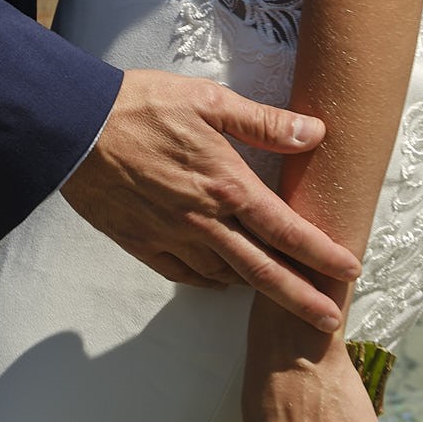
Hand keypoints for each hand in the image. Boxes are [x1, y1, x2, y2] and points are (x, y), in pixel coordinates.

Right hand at [60, 71, 359, 331]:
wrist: (72, 127)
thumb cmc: (140, 105)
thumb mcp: (207, 100)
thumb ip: (263, 123)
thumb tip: (313, 133)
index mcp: (226, 185)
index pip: (285, 229)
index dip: (321, 252)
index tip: (350, 270)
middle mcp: (204, 221)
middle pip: (263, 271)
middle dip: (301, 299)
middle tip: (330, 321)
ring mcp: (172, 237)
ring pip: (225, 276)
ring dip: (255, 288)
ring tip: (280, 294)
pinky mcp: (143, 244)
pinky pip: (185, 276)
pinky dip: (210, 281)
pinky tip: (222, 279)